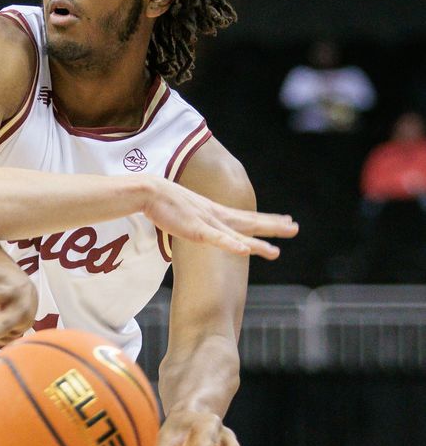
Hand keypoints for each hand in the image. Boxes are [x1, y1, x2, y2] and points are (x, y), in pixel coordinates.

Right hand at [142, 178, 297, 258]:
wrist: (151, 192)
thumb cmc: (165, 202)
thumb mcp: (188, 211)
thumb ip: (198, 218)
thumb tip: (200, 222)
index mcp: (216, 212)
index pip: (247, 217)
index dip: (268, 219)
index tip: (286, 220)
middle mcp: (217, 216)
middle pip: (251, 223)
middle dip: (273, 226)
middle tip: (295, 228)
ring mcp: (208, 223)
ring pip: (238, 235)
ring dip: (257, 244)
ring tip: (275, 253)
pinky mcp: (196, 229)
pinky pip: (217, 239)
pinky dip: (231, 244)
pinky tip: (244, 250)